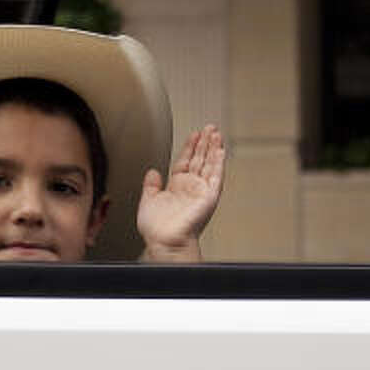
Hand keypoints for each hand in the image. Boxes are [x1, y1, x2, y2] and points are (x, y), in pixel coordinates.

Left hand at [137, 124, 225, 262]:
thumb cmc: (157, 228)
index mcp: (177, 187)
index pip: (185, 161)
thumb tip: (152, 171)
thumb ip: (151, 185)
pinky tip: (221, 150)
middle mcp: (191, 187)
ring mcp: (201, 191)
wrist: (164, 241)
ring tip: (216, 133)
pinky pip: (216, 176)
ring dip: (213, 148)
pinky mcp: (209, 196)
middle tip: (209, 127)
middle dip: (204, 143)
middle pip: (200, 159)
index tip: (194, 135)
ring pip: (210, 164)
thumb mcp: (149, 200)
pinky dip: (219, 163)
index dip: (189, 147)